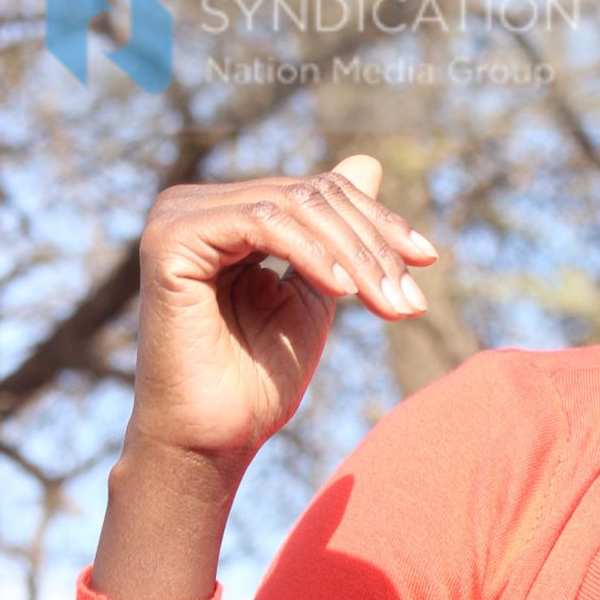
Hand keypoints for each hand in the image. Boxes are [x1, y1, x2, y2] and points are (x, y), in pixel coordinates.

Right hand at [130, 154, 437, 475]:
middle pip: (309, 195)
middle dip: (372, 246)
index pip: (317, 193)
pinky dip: (310, 253)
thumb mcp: (317, 294)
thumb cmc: (259, 378)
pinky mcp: (171, 238)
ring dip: (353, 256)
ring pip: (292, 206)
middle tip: (410, 301)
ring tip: (387, 305)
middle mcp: (197, 205)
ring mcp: (178, 216)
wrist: (213, 439)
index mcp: (229, 214)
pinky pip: (259, 223)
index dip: (378, 223)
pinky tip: (343, 290)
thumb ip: (339, 235)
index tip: (428, 261)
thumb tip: (369, 160)